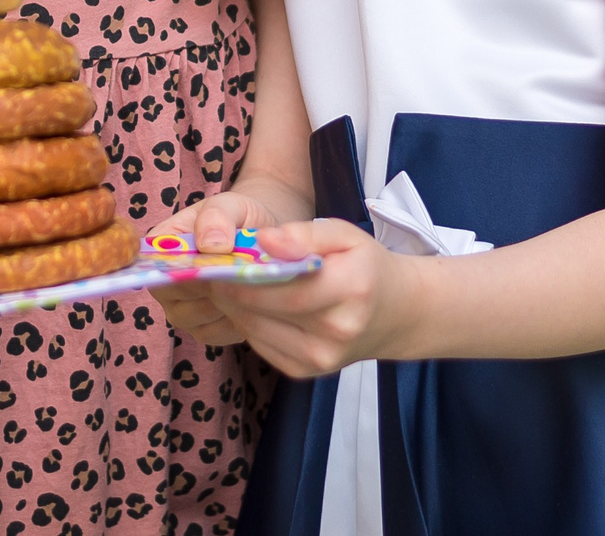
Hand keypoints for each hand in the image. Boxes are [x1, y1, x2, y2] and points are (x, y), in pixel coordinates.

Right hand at [148, 189, 281, 346]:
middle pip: (176, 297)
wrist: (263, 238)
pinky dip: (237, 321)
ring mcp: (181, 310)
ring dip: (227, 304)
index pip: (158, 266)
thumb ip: (217, 216)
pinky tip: (255, 302)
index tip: (221, 260)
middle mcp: (164, 282)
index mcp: (161, 247)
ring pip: (197, 318)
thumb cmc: (240, 218)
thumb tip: (210, 246)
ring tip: (253, 283)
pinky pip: (216, 334)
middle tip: (246, 272)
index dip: (185, 268)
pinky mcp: (204, 330)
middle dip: (213, 286)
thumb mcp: (231, 204)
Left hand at [207, 219, 398, 379]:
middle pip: (264, 311)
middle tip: (209, 269)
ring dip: (232, 307)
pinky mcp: (305, 372)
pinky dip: (246, 323)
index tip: (219, 258)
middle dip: (229, 290)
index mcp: (350, 290)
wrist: (395, 314)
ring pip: (255, 331)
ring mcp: (321, 359)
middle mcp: (337, 331)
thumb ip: (305, 233)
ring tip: (222, 284)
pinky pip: (261, 346)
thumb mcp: (345, 235)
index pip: (284, 287)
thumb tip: (264, 240)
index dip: (244, 275)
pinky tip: (244, 305)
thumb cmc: (365, 266)